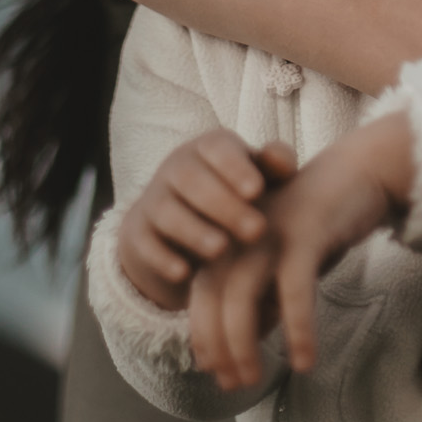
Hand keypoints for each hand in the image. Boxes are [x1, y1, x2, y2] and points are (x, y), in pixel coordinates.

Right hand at [116, 131, 296, 308]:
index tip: (257, 191)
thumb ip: (276, 166)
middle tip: (256, 230)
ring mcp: (154, 198)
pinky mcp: (138, 232)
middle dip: (223, 205)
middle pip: (191, 179)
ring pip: (166, 210)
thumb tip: (283, 164)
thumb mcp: (259, 177)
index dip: (234, 167)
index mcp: (209, 148)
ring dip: (193, 230)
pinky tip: (184, 273)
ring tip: (222, 249)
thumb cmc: (238, 193)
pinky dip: (162, 257)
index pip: (217, 148)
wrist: (186, 224)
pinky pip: (145, 242)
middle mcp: (176, 167)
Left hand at [188, 116, 414, 388]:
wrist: (363, 171)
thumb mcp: (286, 260)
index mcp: (233, 236)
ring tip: (257, 378)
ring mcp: (271, 232)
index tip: (215, 372)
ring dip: (244, 344)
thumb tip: (255, 337)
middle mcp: (242, 233)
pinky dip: (296, 329)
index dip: (204, 336)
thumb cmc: (323, 221)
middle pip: (214, 298)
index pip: (202, 294)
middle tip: (235, 384)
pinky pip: (294, 291)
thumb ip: (267, 294)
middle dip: (220, 347)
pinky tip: (304, 360)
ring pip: (242, 297)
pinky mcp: (305, 234)